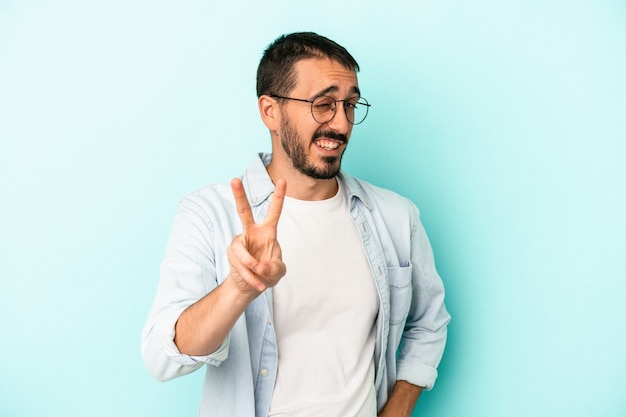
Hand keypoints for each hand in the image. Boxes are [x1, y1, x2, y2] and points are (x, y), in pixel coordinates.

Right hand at [227, 178, 286, 296]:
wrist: (251, 286)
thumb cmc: (267, 273)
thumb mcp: (278, 272)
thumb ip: (274, 268)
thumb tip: (259, 266)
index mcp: (268, 232)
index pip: (274, 212)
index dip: (278, 196)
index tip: (282, 180)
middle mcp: (251, 232)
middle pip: (243, 211)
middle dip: (239, 195)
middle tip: (234, 179)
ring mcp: (239, 242)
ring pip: (242, 252)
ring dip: (253, 268)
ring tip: (261, 277)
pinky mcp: (231, 253)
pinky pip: (240, 264)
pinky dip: (250, 277)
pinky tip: (258, 284)